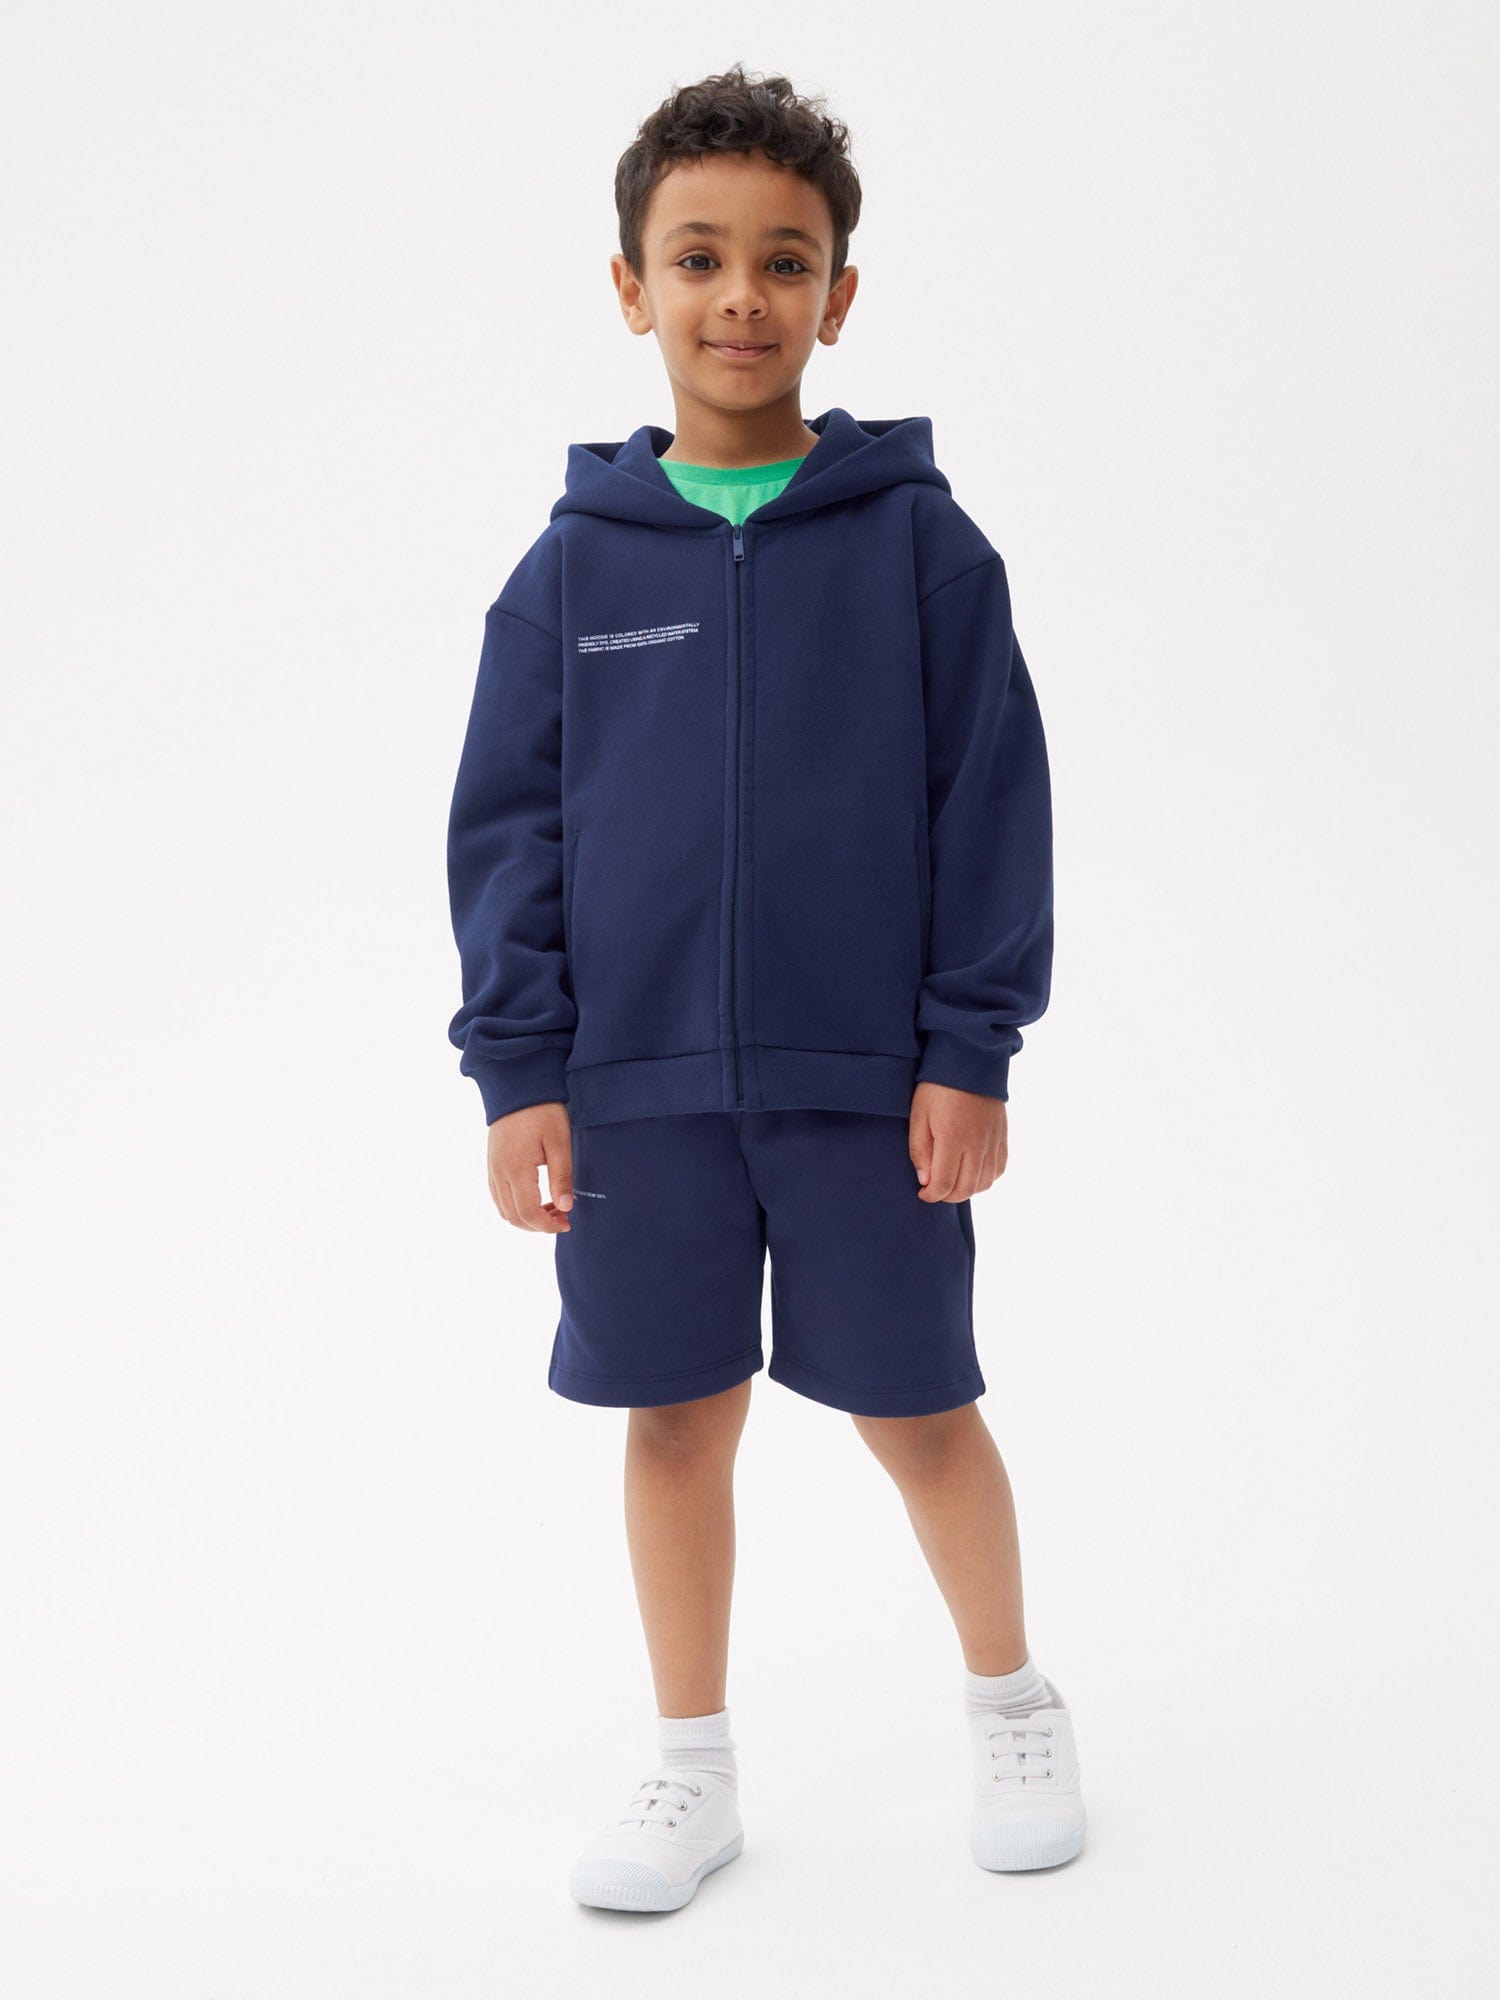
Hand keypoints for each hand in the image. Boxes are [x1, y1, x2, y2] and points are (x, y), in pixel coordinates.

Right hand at [486, 1101, 574, 1231]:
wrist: (518, 1088)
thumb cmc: (543, 1112)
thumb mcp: (560, 1143)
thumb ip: (562, 1178)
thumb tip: (566, 1208)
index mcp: (516, 1169)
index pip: (528, 1213)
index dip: (548, 1225)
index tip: (567, 1223)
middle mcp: (499, 1173)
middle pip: (513, 1217)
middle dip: (538, 1225)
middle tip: (562, 1218)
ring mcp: (492, 1169)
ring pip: (504, 1210)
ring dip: (526, 1217)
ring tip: (552, 1209)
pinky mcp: (492, 1164)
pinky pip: (499, 1196)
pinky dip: (515, 1206)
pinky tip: (536, 1198)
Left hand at [908, 1080, 1006, 1201]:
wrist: (970, 1060)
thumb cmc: (938, 1087)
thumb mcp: (919, 1115)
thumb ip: (920, 1150)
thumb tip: (926, 1180)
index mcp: (953, 1138)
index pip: (944, 1184)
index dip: (931, 1195)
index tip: (922, 1193)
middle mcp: (977, 1144)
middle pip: (966, 1189)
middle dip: (947, 1196)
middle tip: (935, 1189)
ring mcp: (993, 1141)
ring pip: (984, 1183)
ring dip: (966, 1190)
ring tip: (952, 1181)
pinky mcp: (1002, 1136)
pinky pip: (999, 1169)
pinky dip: (985, 1178)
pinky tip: (972, 1172)